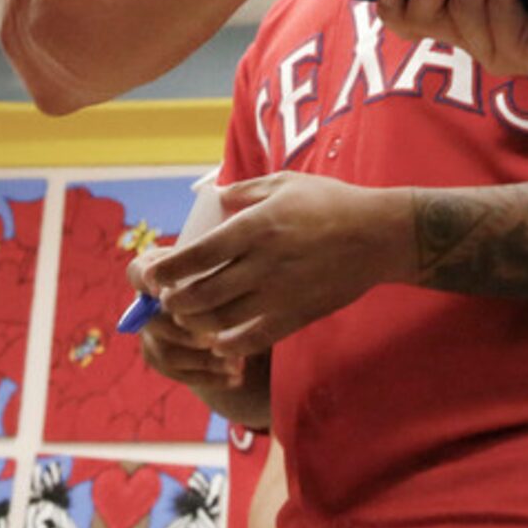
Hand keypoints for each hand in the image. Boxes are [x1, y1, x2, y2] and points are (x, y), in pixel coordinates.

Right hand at [128, 247, 248, 391]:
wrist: (236, 311)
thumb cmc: (233, 278)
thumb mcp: (229, 270)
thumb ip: (220, 275)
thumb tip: (216, 287)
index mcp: (156, 268)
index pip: (138, 272)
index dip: (145, 282)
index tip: (162, 291)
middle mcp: (145, 301)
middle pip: (152, 320)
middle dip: (186, 334)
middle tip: (216, 340)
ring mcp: (150, 333)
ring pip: (167, 353)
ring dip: (205, 361)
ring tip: (239, 363)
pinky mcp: (160, 359)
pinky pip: (180, 373)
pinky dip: (211, 377)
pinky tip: (237, 377)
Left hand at [148, 174, 405, 353]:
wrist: (377, 236)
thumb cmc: (330, 203)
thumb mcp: (284, 183)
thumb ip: (245, 191)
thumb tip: (217, 196)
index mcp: (254, 227)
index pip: (198, 255)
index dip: (168, 269)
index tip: (151, 275)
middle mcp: (261, 264)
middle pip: (202, 293)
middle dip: (175, 301)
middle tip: (166, 299)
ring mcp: (279, 294)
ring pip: (222, 321)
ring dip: (197, 324)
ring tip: (188, 318)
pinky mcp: (296, 316)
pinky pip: (253, 339)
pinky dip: (228, 344)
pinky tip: (218, 339)